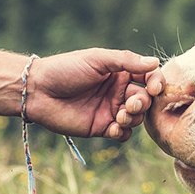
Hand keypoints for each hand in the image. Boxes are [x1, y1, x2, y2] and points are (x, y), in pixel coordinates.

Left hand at [24, 49, 162, 139]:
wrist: (38, 91)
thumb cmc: (65, 69)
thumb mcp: (97, 59)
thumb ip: (126, 61)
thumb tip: (155, 62)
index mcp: (119, 72)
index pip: (148, 78)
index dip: (156, 83)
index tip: (155, 88)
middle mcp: (118, 91)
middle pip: (145, 100)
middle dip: (143, 103)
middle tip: (130, 104)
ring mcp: (110, 110)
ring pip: (136, 118)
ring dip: (133, 118)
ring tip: (119, 115)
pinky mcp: (101, 128)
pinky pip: (123, 134)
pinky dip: (123, 132)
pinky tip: (113, 127)